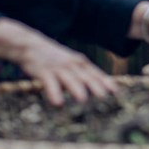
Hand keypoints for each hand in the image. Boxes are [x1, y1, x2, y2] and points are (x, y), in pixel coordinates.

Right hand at [0, 18, 119, 106]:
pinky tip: (58, 103)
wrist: (31, 45)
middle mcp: (72, 64)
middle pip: (86, 76)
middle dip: (96, 87)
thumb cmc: (55, 58)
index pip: (97, 74)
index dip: (107, 83)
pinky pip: (50, 83)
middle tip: (106, 98)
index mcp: (80, 63)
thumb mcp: (72, 63)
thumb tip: (99, 90)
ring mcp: (58, 67)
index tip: (117, 94)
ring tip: (83, 100)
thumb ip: (83, 75)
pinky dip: (54, 93)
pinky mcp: (44, 71)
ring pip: (70, 79)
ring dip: (76, 89)